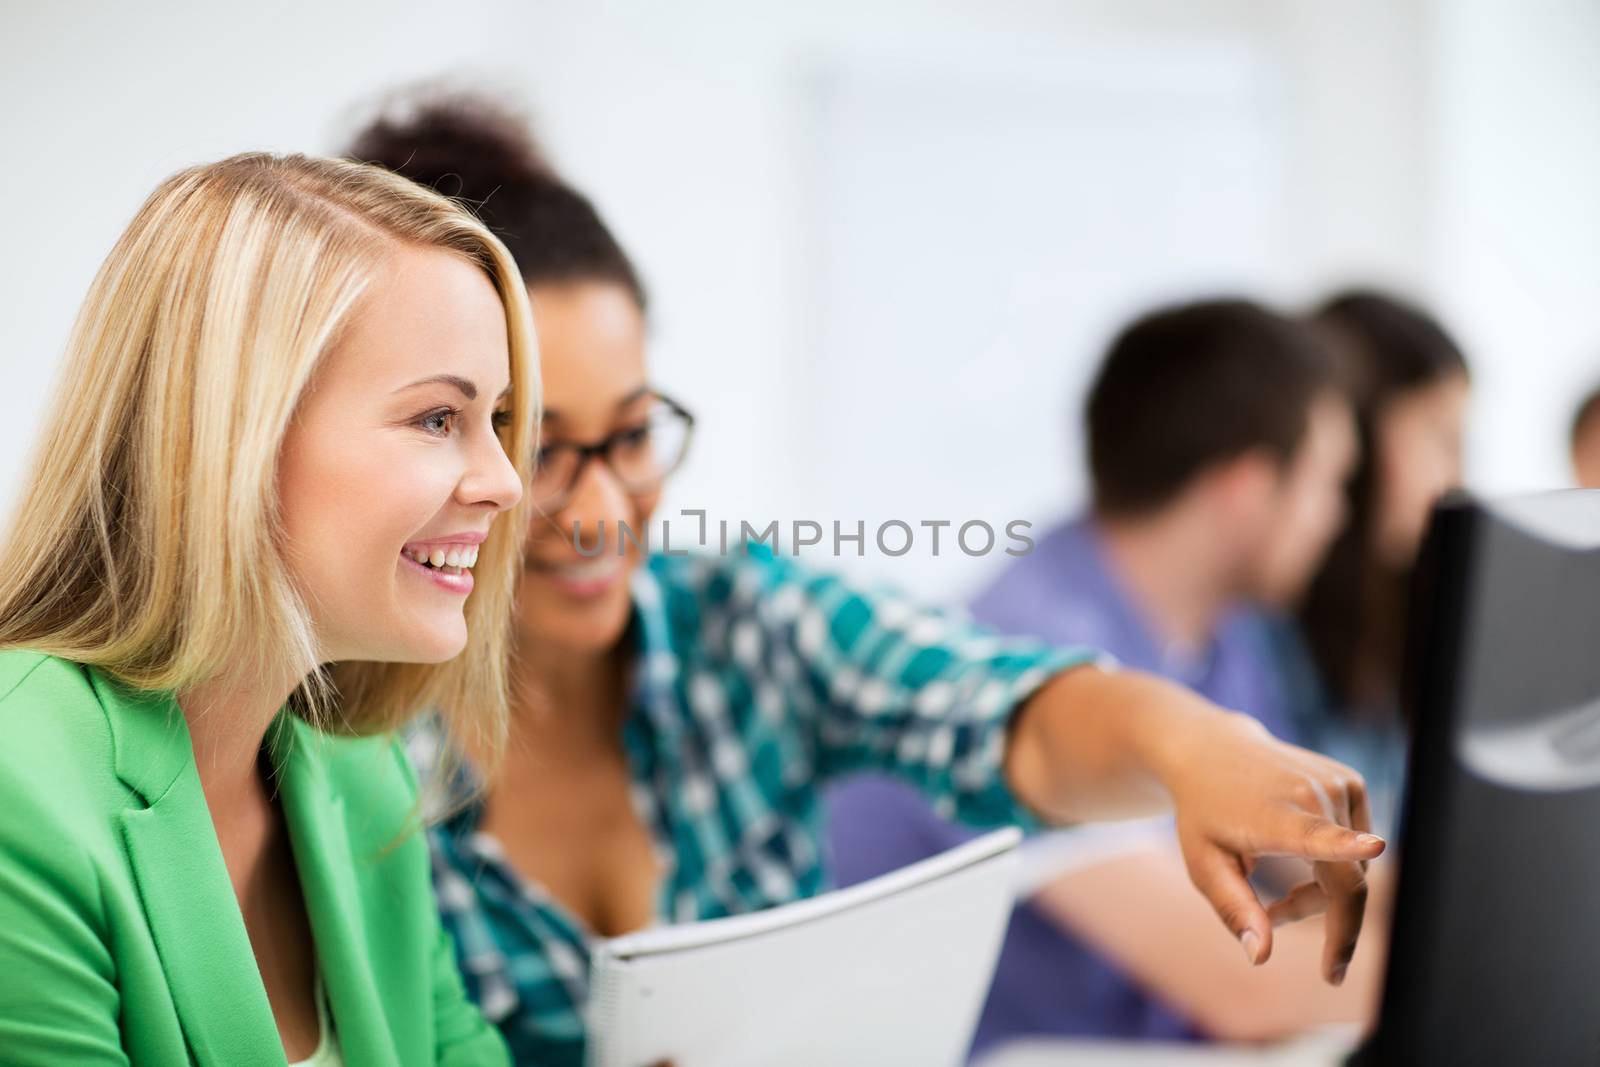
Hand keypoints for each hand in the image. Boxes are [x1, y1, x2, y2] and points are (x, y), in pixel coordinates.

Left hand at [1154, 707, 1383, 983]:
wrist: (1211, 751)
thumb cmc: (1203, 814)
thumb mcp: (1204, 865)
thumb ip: (1234, 910)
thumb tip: (1260, 958)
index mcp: (1276, 815)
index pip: (1315, 834)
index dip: (1347, 845)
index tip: (1372, 846)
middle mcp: (1312, 794)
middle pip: (1346, 884)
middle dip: (1324, 923)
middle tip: (1272, 922)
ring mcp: (1338, 784)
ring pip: (1354, 872)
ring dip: (1321, 895)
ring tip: (1277, 893)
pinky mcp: (1351, 782)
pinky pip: (1357, 850)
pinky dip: (1332, 867)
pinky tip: (1297, 857)